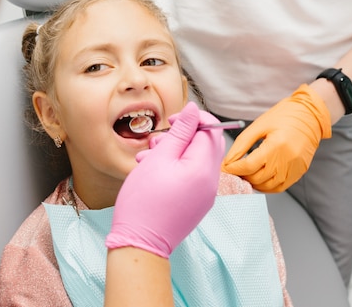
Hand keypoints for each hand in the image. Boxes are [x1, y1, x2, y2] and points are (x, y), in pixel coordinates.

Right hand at [105, 101, 223, 258]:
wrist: (140, 242)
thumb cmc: (145, 200)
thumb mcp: (160, 158)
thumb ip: (180, 132)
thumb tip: (194, 110)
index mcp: (204, 169)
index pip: (211, 131)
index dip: (194, 119)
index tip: (174, 119)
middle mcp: (210, 182)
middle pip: (206, 146)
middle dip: (184, 135)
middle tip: (161, 136)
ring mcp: (204, 195)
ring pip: (195, 161)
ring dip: (174, 152)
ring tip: (148, 156)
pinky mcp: (195, 204)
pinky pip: (191, 177)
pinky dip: (175, 168)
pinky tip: (152, 170)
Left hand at [222, 84, 331, 191]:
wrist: (310, 115)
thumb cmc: (284, 117)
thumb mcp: (258, 126)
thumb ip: (241, 145)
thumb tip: (228, 161)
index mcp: (276, 146)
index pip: (248, 166)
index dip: (233, 169)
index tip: (224, 167)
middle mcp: (287, 160)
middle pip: (256, 178)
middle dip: (241, 176)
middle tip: (233, 170)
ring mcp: (294, 169)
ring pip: (267, 186)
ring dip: (253, 182)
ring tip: (245, 173)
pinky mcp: (299, 172)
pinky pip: (279, 187)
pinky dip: (266, 186)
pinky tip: (259, 177)